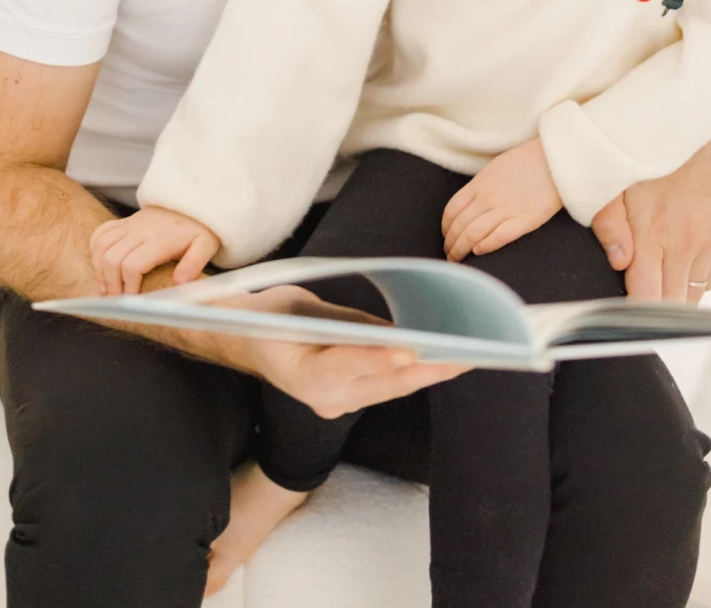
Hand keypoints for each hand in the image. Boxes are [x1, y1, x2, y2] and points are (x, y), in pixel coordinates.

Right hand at [89, 206, 219, 294]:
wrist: (191, 202)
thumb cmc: (198, 228)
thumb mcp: (205, 246)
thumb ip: (193, 265)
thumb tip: (179, 284)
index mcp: (160, 240)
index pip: (133, 264)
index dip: (128, 286)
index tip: (132, 300)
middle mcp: (140, 231)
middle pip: (112, 258)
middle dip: (110, 283)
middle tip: (116, 299)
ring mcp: (129, 225)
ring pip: (101, 246)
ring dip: (99, 269)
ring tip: (105, 288)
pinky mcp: (123, 222)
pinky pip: (100, 233)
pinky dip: (95, 250)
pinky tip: (101, 265)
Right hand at [235, 286, 470, 417]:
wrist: (246, 341)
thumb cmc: (269, 316)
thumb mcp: (296, 306)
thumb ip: (343, 322)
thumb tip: (391, 330)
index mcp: (299, 372)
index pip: (344, 364)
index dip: (377, 358)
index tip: (409, 350)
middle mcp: (321, 397)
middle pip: (380, 383)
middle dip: (423, 369)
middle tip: (461, 355)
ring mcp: (335, 403)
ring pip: (389, 389)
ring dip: (426, 374)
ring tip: (464, 358)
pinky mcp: (346, 400)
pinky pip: (385, 388)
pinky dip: (412, 374)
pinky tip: (439, 361)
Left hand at [440, 138, 561, 261]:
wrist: (554, 159)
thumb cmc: (526, 162)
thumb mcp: (495, 168)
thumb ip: (481, 186)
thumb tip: (469, 204)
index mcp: (480, 184)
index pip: (452, 210)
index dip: (445, 228)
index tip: (446, 237)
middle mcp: (489, 197)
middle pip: (460, 225)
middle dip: (451, 244)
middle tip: (449, 256)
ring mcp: (506, 208)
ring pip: (474, 233)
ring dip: (462, 249)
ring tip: (459, 260)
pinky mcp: (526, 220)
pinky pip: (499, 236)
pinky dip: (486, 246)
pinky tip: (479, 252)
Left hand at [591, 125, 710, 302]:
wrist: (698, 130)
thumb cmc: (650, 153)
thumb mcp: (615, 182)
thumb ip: (610, 224)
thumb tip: (618, 263)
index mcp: (655, 234)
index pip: (647, 298)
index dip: (634, 313)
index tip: (621, 315)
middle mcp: (686, 245)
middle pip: (672, 305)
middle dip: (653, 308)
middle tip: (634, 299)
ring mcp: (709, 244)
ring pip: (693, 295)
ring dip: (674, 294)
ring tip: (654, 277)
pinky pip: (709, 279)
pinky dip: (693, 280)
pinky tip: (676, 263)